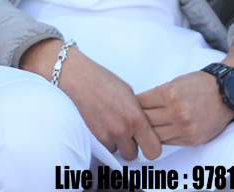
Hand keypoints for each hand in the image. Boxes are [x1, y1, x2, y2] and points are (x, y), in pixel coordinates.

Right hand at [20, 39, 161, 160]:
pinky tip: (104, 125)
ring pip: (118, 152)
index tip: (148, 141)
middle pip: (134, 155)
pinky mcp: (95, 136)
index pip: (153, 150)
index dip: (151, 147)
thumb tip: (145, 126)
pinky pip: (106, 147)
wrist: (80, 79)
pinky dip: (107, 140)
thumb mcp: (131, 95)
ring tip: (114, 126)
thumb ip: (139, 114)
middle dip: (133, 146)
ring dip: (118, 144)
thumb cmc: (104, 81)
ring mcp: (108, 135)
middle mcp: (123, 130)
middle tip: (129, 134)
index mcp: (137, 118)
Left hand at [138, 70, 233, 145]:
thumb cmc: (201, 84)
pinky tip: (157, 132)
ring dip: (147, 131)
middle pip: (145, 121)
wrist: (227, 94)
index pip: (140, 103)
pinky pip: (168, 142)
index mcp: (170, 94)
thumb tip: (139, 104)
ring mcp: (185, 128)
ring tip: (142, 127)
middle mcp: (177, 113)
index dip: (132, 104)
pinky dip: (160, 137)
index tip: (128, 105)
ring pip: (155, 135)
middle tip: (131, 118)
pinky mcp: (192, 139)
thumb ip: (158, 94)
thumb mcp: (175, 82)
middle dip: (137, 118)